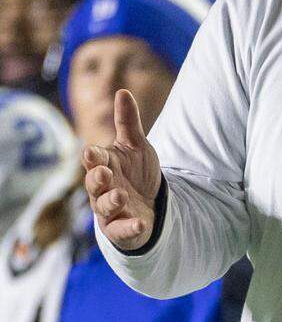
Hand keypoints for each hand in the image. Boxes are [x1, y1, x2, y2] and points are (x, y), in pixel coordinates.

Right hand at [83, 89, 162, 250]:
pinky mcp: (121, 229)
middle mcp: (102, 189)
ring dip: (111, 201)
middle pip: (94, 184)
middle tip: (104, 173)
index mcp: (104, 166)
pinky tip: (139, 224)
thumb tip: (122, 91)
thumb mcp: (136, 145)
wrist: (149, 203)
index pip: (94, 160)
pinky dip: (129, 227)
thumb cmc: (136, 172)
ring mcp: (110, 210)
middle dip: (97, 179)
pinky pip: (122, 230)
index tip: (93, 152)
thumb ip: (128, 122)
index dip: (93, 157)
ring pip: (104, 207)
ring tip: (122, 195)